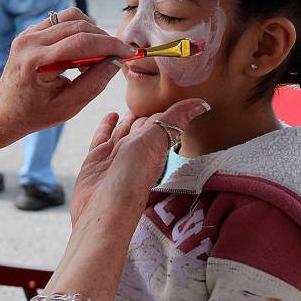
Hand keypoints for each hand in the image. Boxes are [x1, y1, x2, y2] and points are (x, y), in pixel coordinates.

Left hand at [0, 7, 138, 137]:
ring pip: (71, 17)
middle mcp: (30, 42)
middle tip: (118, 55)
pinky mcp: (30, 31)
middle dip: (104, 38)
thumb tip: (117, 62)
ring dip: (92, 32)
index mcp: (37, 62)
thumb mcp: (67, 107)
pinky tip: (82, 51)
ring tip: (98, 55)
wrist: (4, 108)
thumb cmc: (35, 113)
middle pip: (78, 26)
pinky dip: (78, 30)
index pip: (81, 43)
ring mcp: (27, 33)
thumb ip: (93, 84)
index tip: (129, 52)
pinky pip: (61, 20)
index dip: (110, 45)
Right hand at [70, 99, 209, 226]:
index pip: (161, 121)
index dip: (166, 108)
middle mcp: (136, 149)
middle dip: (146, 110)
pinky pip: (102, 136)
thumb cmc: (132, 177)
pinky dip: (106, 125)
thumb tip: (204, 102)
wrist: (103, 208)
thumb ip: (175, 119)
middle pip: (142, 125)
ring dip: (128, 116)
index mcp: (154, 146)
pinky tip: (111, 115)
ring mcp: (115, 154)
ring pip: (123, 129)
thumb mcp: (156, 141)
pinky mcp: (96, 158)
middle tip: (150, 93)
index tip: (172, 92)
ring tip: (132, 102)